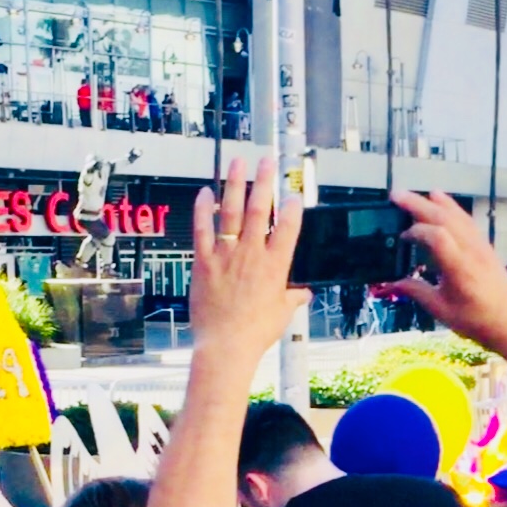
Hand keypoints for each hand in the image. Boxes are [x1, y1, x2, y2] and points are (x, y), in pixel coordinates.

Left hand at [187, 155, 303, 358]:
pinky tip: (204, 192)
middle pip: (261, 209)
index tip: (292, 192)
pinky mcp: (203, 262)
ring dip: (235, 185)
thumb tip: (303, 294)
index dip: (292, 206)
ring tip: (237, 163)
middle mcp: (252, 254)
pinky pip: (202, 230)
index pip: (288, 227)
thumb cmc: (255, 333)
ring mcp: (226, 255)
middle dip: (264, 181)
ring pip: (232, 212)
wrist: (225, 345)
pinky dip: (203, 210)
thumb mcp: (282, 313)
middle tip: (266, 160)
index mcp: (276, 265)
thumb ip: (292, 297)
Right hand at [385, 188, 506, 351]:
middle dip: (420, 205)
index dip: (416, 232)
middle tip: (396, 195)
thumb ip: (415, 291)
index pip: (437, 237)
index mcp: (459, 269)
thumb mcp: (440, 309)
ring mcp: (481, 247)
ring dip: (438, 203)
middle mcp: (472, 252)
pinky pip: (468, 222)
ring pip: (459, 217)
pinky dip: (453, 209)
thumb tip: (392, 282)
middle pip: (446, 220)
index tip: (401, 238)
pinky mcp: (486, 248)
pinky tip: (444, 204)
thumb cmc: (474, 320)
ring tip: (421, 193)